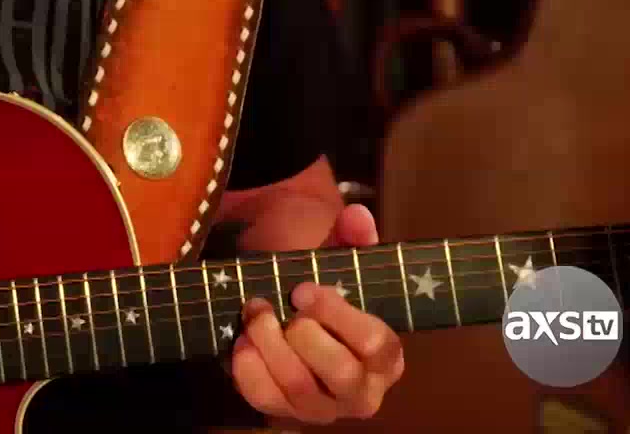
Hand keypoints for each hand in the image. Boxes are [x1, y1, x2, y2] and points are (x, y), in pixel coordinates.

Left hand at [228, 204, 405, 423]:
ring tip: (256, 314)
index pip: (374, 343)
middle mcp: (363, 392)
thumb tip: (357, 216)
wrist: (287, 307)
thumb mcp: (340, 256)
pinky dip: (249, 369)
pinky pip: (265, 401)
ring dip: (271, 347)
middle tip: (278, 303)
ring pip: (300, 390)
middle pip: (341, 373)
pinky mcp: (285, 413)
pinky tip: (242, 341)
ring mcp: (323, 409)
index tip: (302, 289)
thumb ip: (353, 236)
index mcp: (387, 355)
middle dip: (304, 334)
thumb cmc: (324, 285)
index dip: (336, 314)